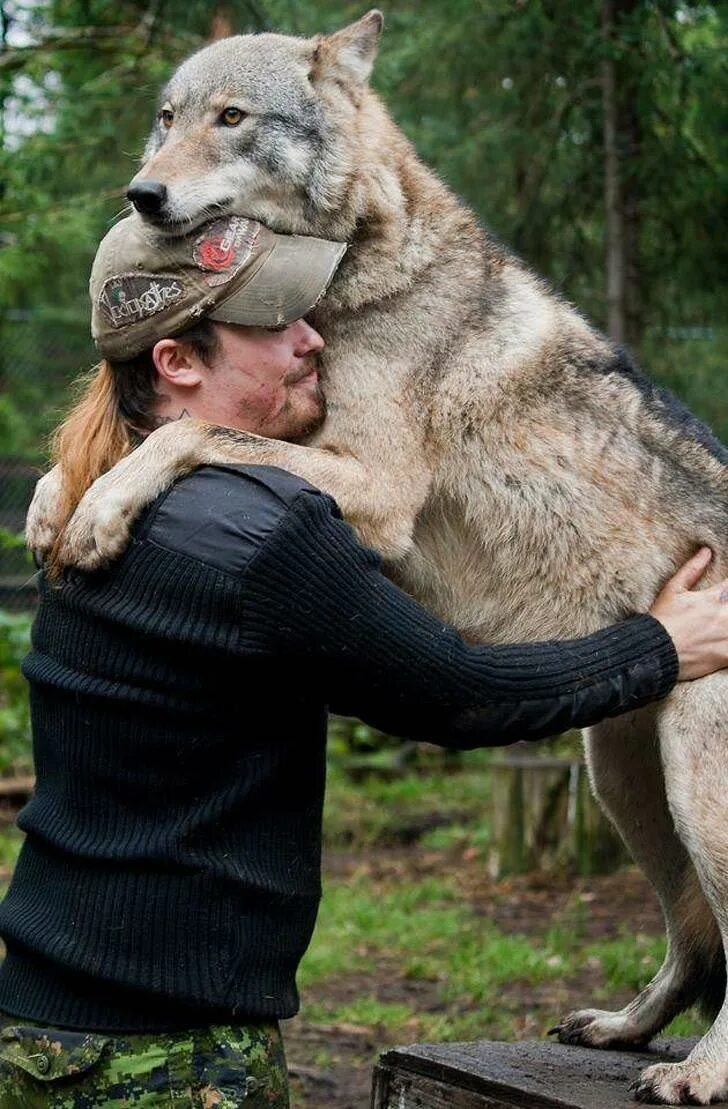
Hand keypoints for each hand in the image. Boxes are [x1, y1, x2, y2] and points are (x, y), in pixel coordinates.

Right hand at [650, 547, 727, 680]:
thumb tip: (706, 551)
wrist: (653, 652)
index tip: (726, 592)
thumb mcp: (672, 591)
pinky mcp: (726, 655)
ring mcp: (726, 636)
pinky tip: (723, 640)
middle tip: (722, 611)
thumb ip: (692, 570)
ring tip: (722, 623)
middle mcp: (723, 616)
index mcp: (712, 598)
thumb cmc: (661, 620)